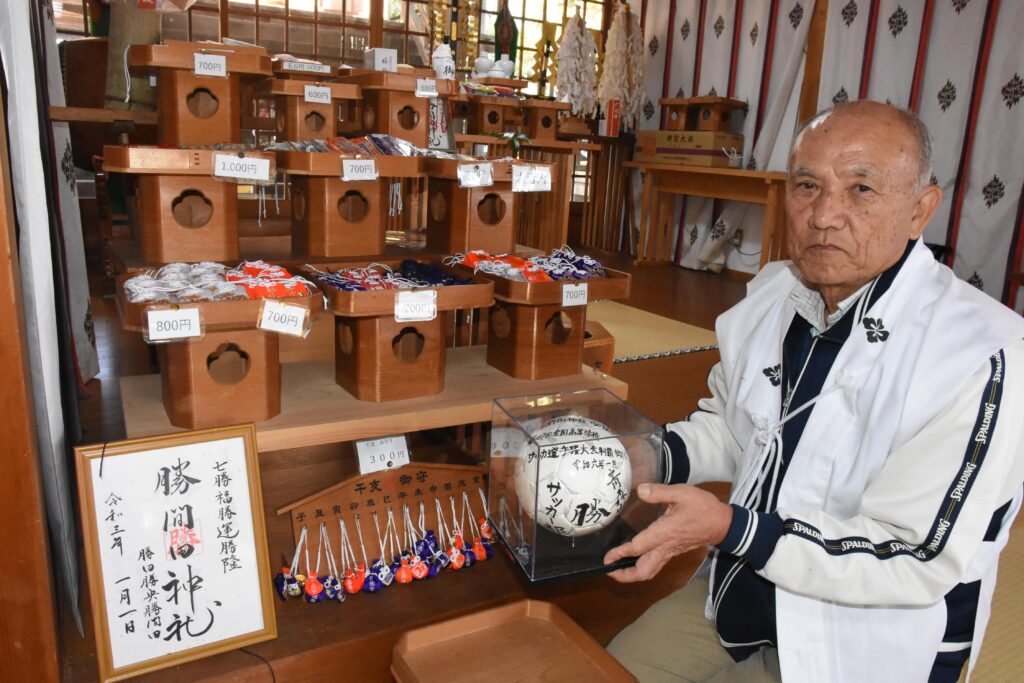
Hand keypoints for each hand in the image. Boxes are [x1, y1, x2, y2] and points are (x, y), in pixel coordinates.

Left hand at [603, 483, 732, 582]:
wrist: (723, 523)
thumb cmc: (703, 507)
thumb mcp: (681, 493)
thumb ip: (659, 492)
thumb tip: (640, 491)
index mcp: (664, 533)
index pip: (638, 548)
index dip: (620, 554)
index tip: (607, 558)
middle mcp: (665, 547)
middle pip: (643, 571)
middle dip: (625, 575)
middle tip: (610, 570)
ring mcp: (670, 552)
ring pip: (650, 571)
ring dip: (633, 574)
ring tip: (619, 570)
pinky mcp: (675, 552)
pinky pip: (657, 565)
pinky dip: (643, 568)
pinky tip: (636, 560)